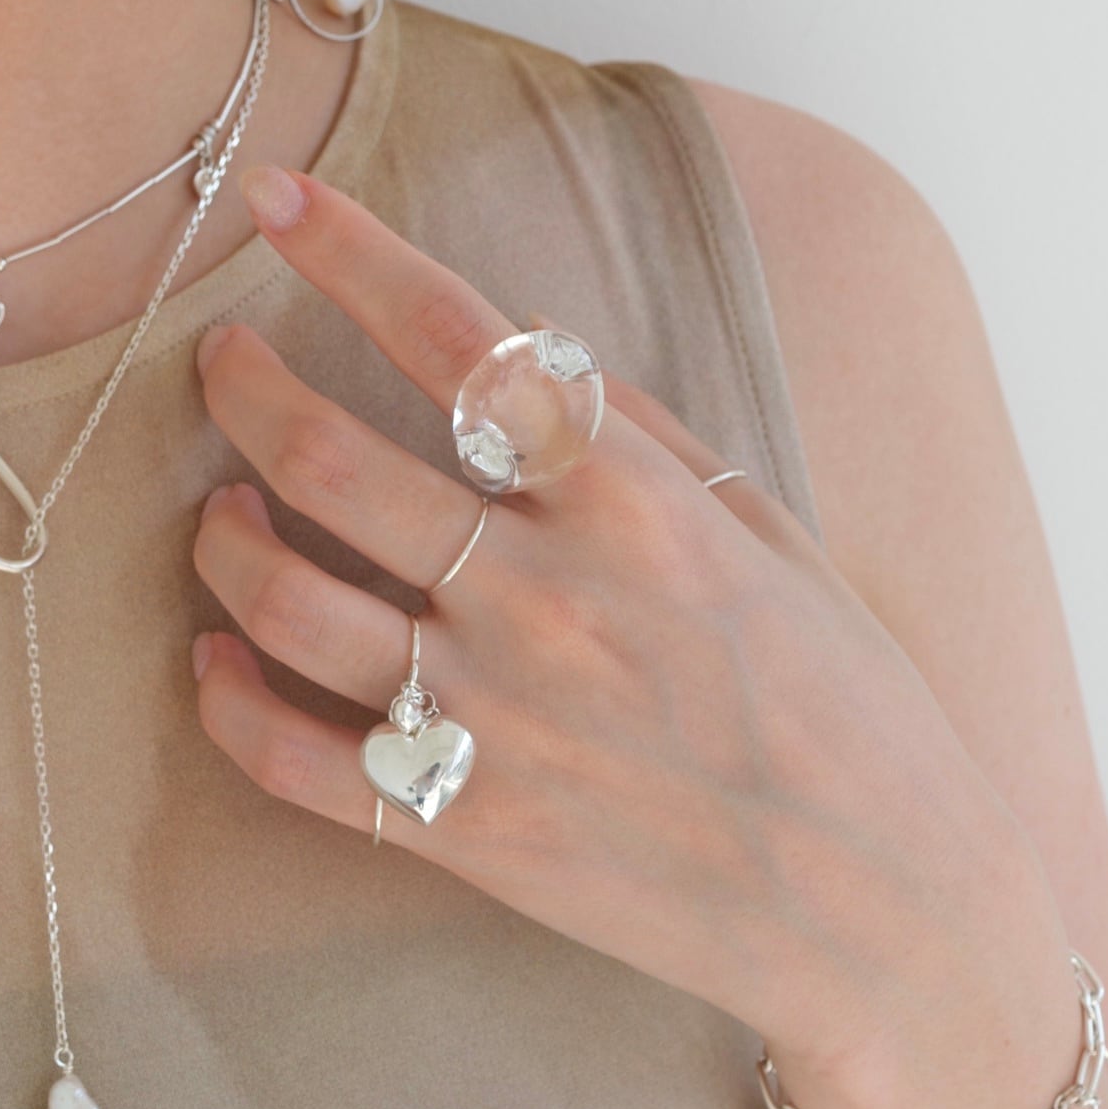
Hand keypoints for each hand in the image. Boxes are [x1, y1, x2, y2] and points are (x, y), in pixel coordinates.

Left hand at [187, 160, 1060, 1104]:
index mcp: (635, 507)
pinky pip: (289, 757)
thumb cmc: (847, 712)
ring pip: (280, 601)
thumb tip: (527, 339)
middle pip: (330, 459)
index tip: (274, 192)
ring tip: (227, 509)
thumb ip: (638, 436)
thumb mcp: (769, 537)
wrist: (890, 916)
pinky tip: (217, 659)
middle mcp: (547, 600)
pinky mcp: (462, 832)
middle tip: (219, 360)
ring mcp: (494, 721)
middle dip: (244, 387)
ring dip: (222, 538)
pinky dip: (226, 699)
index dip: (351, 252)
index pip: (463, 339)